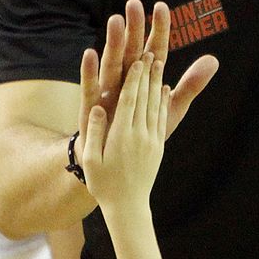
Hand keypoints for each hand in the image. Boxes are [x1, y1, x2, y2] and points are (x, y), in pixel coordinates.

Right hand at [77, 0, 218, 143]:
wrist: (119, 162)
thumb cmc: (143, 129)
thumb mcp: (171, 107)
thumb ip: (190, 85)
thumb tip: (214, 59)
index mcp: (146, 78)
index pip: (154, 50)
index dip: (158, 30)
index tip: (162, 7)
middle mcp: (126, 80)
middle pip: (131, 51)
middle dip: (133, 29)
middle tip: (134, 4)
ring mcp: (109, 92)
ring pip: (112, 64)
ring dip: (113, 43)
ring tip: (115, 21)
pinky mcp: (93, 108)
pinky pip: (91, 88)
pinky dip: (90, 72)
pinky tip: (90, 54)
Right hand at [78, 51, 168, 212]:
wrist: (128, 207)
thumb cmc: (104, 185)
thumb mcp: (92, 160)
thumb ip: (95, 133)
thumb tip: (98, 107)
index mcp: (122, 136)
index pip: (130, 101)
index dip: (135, 79)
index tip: (139, 59)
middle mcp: (140, 135)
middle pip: (145, 98)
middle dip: (148, 74)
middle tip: (152, 51)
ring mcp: (151, 141)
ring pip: (156, 106)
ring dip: (157, 82)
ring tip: (160, 63)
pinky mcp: (158, 147)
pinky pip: (162, 119)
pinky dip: (164, 102)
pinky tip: (165, 89)